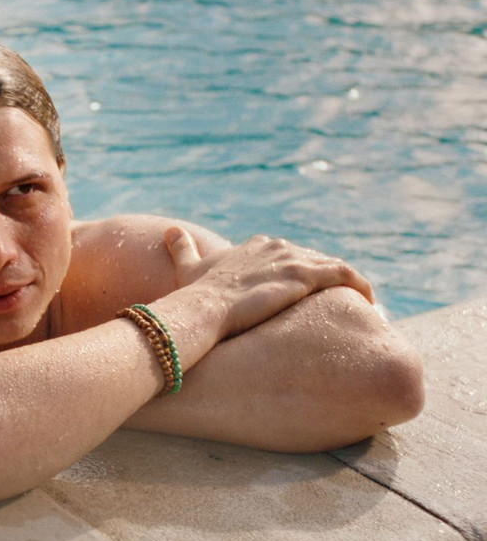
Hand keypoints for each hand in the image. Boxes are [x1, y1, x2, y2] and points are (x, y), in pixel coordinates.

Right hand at [165, 227, 373, 336]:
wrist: (204, 309)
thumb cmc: (197, 294)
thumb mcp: (189, 267)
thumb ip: (182, 248)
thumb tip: (170, 231)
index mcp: (257, 245)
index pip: (291, 255)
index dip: (303, 273)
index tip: (310, 293)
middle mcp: (278, 245)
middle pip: (315, 261)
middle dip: (328, 282)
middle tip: (340, 305)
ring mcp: (293, 258)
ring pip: (334, 268)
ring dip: (350, 286)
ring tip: (360, 307)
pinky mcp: (305, 275)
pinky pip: (346, 276)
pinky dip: (361, 287)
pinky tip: (370, 304)